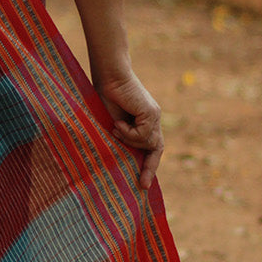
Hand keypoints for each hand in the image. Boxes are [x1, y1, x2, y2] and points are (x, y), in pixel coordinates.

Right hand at [95, 70, 163, 191]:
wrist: (109, 76)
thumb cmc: (105, 96)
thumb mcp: (112, 122)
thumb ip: (121, 136)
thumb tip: (122, 156)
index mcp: (144, 122)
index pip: (152, 147)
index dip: (148, 164)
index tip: (143, 183)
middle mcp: (153, 120)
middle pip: (156, 148)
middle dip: (149, 168)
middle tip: (142, 185)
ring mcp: (154, 116)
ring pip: (148, 143)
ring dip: (129, 141)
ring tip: (114, 129)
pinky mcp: (152, 113)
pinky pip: (143, 135)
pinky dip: (128, 133)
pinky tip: (118, 123)